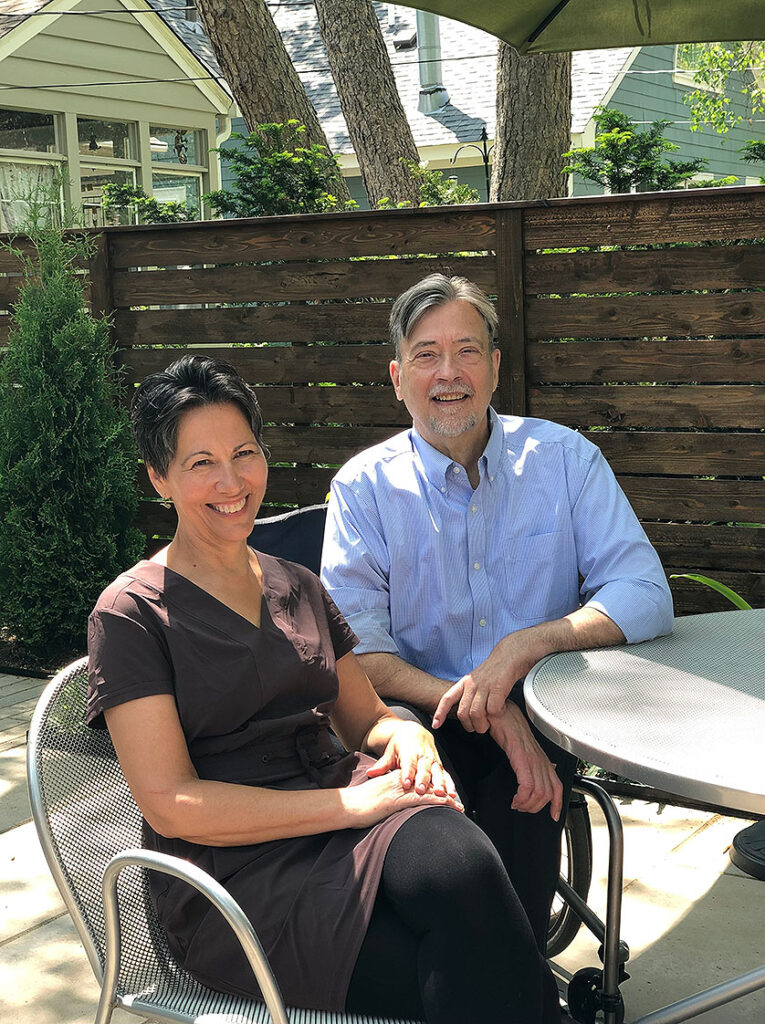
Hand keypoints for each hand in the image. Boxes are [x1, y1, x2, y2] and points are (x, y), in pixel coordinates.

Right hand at [344, 769, 463, 828]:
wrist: (348, 805)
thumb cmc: (358, 804)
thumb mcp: (375, 797)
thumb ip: (385, 797)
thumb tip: (391, 804)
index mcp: (395, 779)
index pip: (419, 782)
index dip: (433, 788)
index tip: (445, 795)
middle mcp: (401, 782)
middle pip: (428, 786)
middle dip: (444, 793)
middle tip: (458, 802)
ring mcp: (401, 790)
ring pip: (429, 791)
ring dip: (445, 799)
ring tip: (458, 806)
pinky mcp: (399, 800)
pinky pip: (423, 799)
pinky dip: (437, 802)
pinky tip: (448, 805)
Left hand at [366, 721, 459, 800]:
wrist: (414, 732)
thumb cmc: (399, 745)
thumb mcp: (390, 752)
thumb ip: (382, 764)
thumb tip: (370, 773)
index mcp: (410, 751)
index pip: (409, 763)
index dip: (408, 773)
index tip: (406, 784)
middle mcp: (424, 755)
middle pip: (424, 768)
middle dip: (423, 780)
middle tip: (421, 791)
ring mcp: (433, 760)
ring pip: (438, 772)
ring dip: (440, 784)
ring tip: (441, 795)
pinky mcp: (439, 766)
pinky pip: (446, 775)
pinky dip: (450, 785)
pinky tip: (452, 796)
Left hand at [432, 630, 540, 733]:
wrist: (508, 657)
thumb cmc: (493, 672)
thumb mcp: (475, 680)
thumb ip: (468, 694)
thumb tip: (463, 713)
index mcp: (464, 683)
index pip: (447, 698)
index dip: (440, 712)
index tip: (435, 725)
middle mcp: (471, 684)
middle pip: (463, 713)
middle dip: (469, 726)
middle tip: (477, 728)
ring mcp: (484, 686)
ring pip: (476, 714)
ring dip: (482, 724)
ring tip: (488, 724)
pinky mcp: (498, 688)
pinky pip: (493, 710)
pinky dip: (497, 715)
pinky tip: (500, 711)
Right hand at [488, 703, 561, 819]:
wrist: (502, 713)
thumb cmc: (509, 728)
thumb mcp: (522, 749)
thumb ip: (528, 763)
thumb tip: (529, 777)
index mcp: (542, 760)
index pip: (557, 786)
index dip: (557, 804)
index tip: (553, 816)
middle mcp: (540, 760)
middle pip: (547, 794)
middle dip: (534, 808)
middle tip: (521, 807)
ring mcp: (532, 759)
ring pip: (538, 793)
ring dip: (526, 804)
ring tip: (516, 804)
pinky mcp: (522, 758)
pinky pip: (527, 785)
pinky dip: (522, 797)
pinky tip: (515, 799)